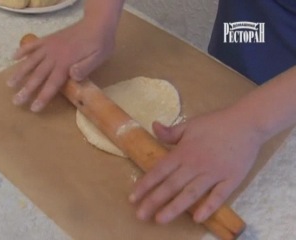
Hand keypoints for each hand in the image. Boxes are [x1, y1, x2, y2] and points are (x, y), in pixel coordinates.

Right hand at [8, 20, 114, 111]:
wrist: (97, 23)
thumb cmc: (100, 44)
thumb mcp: (99, 57)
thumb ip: (85, 67)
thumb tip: (71, 76)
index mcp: (66, 63)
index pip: (52, 84)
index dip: (43, 96)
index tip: (33, 108)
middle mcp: (54, 55)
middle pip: (38, 75)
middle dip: (26, 90)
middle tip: (16, 101)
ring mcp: (50, 46)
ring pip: (31, 61)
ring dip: (20, 73)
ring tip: (10, 84)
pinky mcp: (49, 39)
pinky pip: (33, 45)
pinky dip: (22, 51)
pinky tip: (13, 57)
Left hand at [129, 108, 263, 223]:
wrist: (246, 123)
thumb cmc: (216, 123)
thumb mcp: (190, 124)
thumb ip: (171, 132)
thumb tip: (153, 127)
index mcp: (184, 152)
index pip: (159, 170)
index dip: (145, 184)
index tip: (133, 197)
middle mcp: (195, 165)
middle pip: (171, 185)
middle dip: (154, 200)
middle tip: (140, 215)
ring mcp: (214, 173)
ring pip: (191, 194)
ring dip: (174, 208)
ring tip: (160, 219)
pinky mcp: (231, 179)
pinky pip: (219, 196)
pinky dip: (208, 207)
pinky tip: (197, 219)